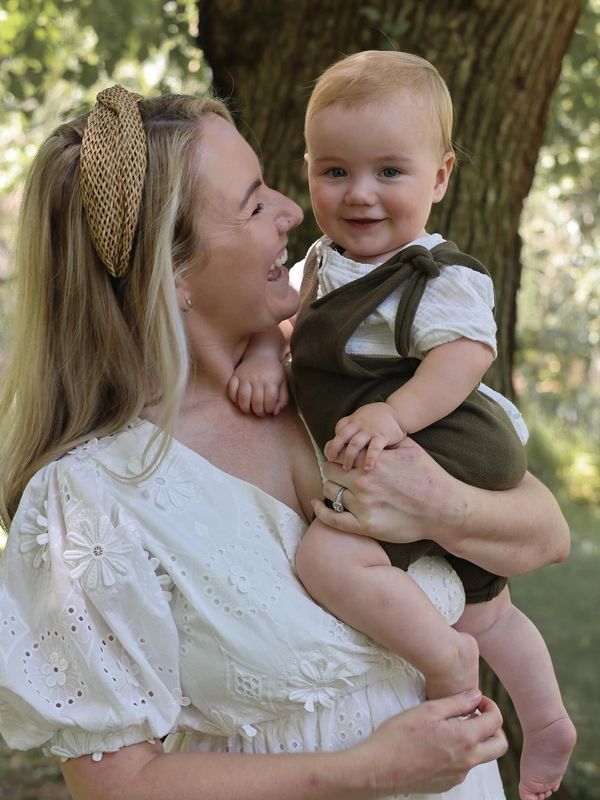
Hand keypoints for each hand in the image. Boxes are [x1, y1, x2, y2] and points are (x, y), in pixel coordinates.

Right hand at [228, 353, 288, 416]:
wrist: (262, 354)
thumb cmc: (274, 372)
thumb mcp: (283, 383)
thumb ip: (283, 399)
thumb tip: (274, 413)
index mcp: (271, 380)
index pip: (269, 400)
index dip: (269, 409)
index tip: (269, 410)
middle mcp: (257, 378)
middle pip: (256, 401)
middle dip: (258, 411)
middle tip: (259, 413)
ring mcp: (245, 376)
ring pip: (243, 397)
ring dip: (245, 408)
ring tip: (249, 410)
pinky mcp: (236, 375)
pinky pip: (231, 390)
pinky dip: (233, 399)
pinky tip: (239, 402)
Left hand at [313, 437, 467, 542]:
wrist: (443, 509)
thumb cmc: (429, 476)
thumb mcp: (409, 448)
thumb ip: (385, 440)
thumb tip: (370, 431)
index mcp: (372, 461)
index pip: (339, 453)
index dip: (339, 454)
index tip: (343, 459)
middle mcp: (363, 482)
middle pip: (329, 470)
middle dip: (333, 470)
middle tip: (340, 474)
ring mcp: (362, 505)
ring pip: (329, 491)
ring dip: (331, 488)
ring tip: (339, 489)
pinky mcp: (365, 526)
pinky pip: (332, 518)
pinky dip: (321, 511)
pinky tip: (317, 505)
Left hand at [324, 402, 405, 470]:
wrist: (397, 412)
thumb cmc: (376, 420)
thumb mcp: (361, 420)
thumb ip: (350, 431)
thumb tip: (337, 448)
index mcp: (352, 421)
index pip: (339, 430)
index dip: (332, 443)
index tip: (329, 455)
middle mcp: (359, 424)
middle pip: (342, 436)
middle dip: (335, 449)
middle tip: (331, 462)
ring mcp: (370, 430)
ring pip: (355, 443)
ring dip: (349, 457)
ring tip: (346, 468)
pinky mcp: (382, 436)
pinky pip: (374, 448)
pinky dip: (370, 458)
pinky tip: (366, 468)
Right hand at [350, 690, 505, 795]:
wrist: (380, 768)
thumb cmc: (399, 736)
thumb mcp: (428, 710)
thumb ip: (457, 702)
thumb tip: (476, 696)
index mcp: (464, 739)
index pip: (495, 721)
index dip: (490, 706)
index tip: (477, 701)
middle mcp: (467, 761)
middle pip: (500, 745)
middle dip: (494, 727)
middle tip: (477, 715)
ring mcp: (458, 775)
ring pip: (483, 757)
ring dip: (477, 740)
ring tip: (454, 726)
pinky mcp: (448, 783)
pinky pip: (465, 767)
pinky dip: (461, 753)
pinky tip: (440, 743)